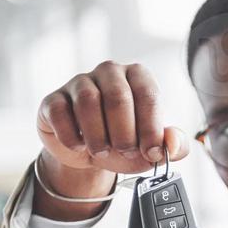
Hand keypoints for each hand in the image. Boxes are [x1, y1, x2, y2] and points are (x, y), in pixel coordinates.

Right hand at [32, 62, 202, 219]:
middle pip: (118, 97)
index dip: (151, 129)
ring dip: (97, 136)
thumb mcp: (152, 148)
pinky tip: (79, 145)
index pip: (148, 95)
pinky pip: (59, 112)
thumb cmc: (124, 143)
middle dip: (124, 134)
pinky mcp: (54, 99)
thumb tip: (174, 143)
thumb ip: (173, 145)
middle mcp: (109, 72)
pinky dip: (71, 136)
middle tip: (124, 152)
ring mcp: (79, 82)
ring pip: (87, 101)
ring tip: (101, 151)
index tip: (151, 153)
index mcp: (138, 77)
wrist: (88, 155)